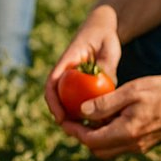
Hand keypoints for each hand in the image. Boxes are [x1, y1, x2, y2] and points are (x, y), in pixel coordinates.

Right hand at [44, 5, 121, 123]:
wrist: (100, 28)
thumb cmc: (105, 36)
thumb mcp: (108, 48)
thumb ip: (106, 67)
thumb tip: (106, 85)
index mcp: (66, 61)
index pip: (52, 83)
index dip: (53, 102)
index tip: (60, 117)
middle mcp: (64, 71)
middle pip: (55, 96)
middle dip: (60, 115)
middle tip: (73, 132)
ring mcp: (70, 77)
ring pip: (65, 100)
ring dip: (71, 115)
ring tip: (84, 131)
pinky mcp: (78, 82)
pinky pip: (76, 99)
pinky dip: (82, 110)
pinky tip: (93, 121)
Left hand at [58, 74, 160, 158]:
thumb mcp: (130, 91)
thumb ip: (105, 103)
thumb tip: (82, 112)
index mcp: (127, 133)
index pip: (91, 140)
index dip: (74, 131)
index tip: (65, 119)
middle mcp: (133, 145)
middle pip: (97, 149)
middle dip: (82, 136)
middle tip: (74, 119)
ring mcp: (140, 146)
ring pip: (108, 150)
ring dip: (95, 137)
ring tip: (89, 116)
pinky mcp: (145, 143)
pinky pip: (119, 145)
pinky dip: (108, 135)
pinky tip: (107, 117)